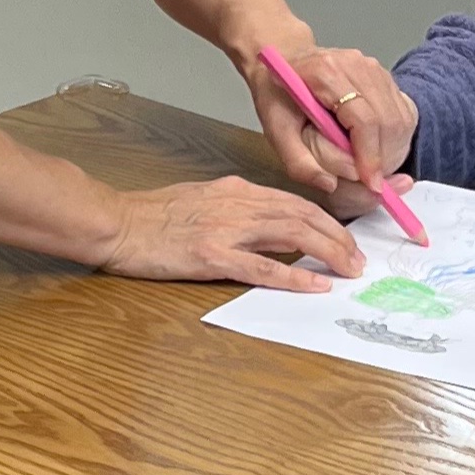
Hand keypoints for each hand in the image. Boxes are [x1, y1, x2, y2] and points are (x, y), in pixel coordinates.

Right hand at [103, 177, 364, 290]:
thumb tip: (274, 233)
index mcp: (236, 190)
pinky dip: (295, 275)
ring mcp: (226, 229)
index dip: (329, 220)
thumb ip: (239, 213)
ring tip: (350, 270)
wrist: (116, 222)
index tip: (348, 238)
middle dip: (339, 237)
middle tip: (359, 260)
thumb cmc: (152, 216)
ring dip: (329, 252)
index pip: (295, 201)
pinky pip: (263, 267)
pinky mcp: (212, 255)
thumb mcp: (203, 202)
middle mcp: (238, 204)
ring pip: (293, 234)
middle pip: (304, 215)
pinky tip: (316, 284)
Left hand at [246, 42, 416, 199]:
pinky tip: (377, 149)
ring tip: (371, 167)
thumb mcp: (276, 132)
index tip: (371, 185)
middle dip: (385, 159)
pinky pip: (404, 114)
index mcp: (326, 74)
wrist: (286, 61)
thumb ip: (299, 162)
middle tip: (370, 182)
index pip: (364, 120)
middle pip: (389, 121)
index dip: (371, 156)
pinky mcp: (386, 77)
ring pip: (401, 120)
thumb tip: (330, 184)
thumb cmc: (278, 96)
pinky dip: (397, 139)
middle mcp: (358, 66)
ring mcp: (375, 69)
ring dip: (393, 151)